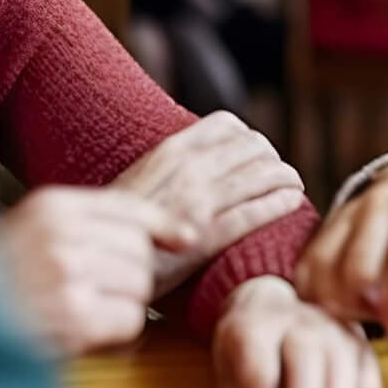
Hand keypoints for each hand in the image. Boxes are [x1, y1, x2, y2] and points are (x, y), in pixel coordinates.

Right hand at [0, 186, 195, 355]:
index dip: (162, 226)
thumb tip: (185, 234)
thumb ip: (95, 225)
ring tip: (75, 312)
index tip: (185, 238)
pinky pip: (129, 321)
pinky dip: (113, 335)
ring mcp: (65, 272)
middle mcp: (60, 232)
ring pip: (139, 288)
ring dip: (119, 308)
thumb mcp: (36, 233)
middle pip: (141, 253)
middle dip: (127, 279)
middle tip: (87, 294)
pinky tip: (77, 334)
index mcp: (50, 205)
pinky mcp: (72, 315)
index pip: (131, 208)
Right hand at [112, 112, 307, 294]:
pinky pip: (257, 211)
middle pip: (254, 146)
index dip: (249, 137)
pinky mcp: (208, 237)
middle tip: (277, 173)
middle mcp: (189, 170)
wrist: (95, 261)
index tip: (255, 153)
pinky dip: (281, 202)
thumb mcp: (141, 176)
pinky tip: (291, 203)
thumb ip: (172, 163)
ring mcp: (200, 203)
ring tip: (292, 185)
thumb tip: (203, 154)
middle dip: (272, 157)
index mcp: (171, 150)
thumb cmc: (118, 224)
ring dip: (286, 177)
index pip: (228, 125)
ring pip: (263, 175)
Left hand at [212, 276, 380, 387]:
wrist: (269, 310)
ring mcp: (327, 319)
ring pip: (342, 351)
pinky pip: (367, 354)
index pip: (260, 367)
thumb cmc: (246, 355)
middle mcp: (292, 317)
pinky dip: (367, 382)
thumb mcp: (229, 375)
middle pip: (306, 350)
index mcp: (251, 328)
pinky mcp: (354, 329)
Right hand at [294, 156, 387, 355]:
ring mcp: (349, 210)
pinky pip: (307, 273)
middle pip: (361, 276)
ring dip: (346, 308)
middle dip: (375, 312)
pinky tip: (347, 307)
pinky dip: (321, 300)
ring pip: (328, 276)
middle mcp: (384, 200)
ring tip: (374, 313)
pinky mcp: (324, 226)